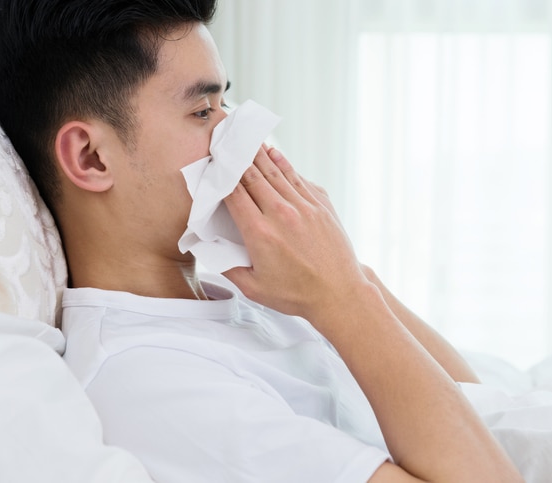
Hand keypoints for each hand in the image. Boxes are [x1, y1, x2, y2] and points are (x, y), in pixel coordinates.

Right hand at [223, 147, 369, 322]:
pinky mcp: (321, 206)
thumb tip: (212, 249)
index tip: (213, 161)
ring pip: (276, 172)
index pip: (234, 193)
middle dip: (238, 156)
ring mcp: (304, 207)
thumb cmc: (297, 294)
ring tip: (248, 139)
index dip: (221, 174)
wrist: (339, 293)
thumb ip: (228, 268)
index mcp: (260, 233)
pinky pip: (298, 178)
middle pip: (253, 176)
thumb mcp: (254, 288)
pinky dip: (284, 164)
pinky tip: (274, 154)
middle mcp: (281, 214)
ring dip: (260, 154)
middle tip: (227, 139)